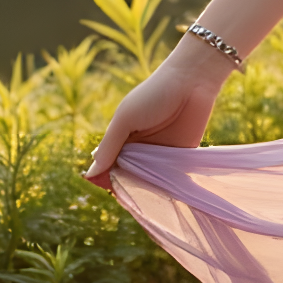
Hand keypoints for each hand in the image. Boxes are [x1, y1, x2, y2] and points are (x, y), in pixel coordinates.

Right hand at [82, 44, 235, 188]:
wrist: (193, 81)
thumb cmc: (154, 95)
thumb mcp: (126, 118)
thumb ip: (109, 146)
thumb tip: (89, 174)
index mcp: (122, 138)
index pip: (109, 166)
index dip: (107, 178)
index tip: (107, 190)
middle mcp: (139, 149)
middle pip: (128, 176)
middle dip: (127, 188)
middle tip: (128, 199)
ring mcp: (159, 155)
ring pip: (148, 181)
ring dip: (146, 191)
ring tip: (144, 201)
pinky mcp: (180, 158)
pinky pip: (169, 178)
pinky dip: (165, 187)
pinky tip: (162, 197)